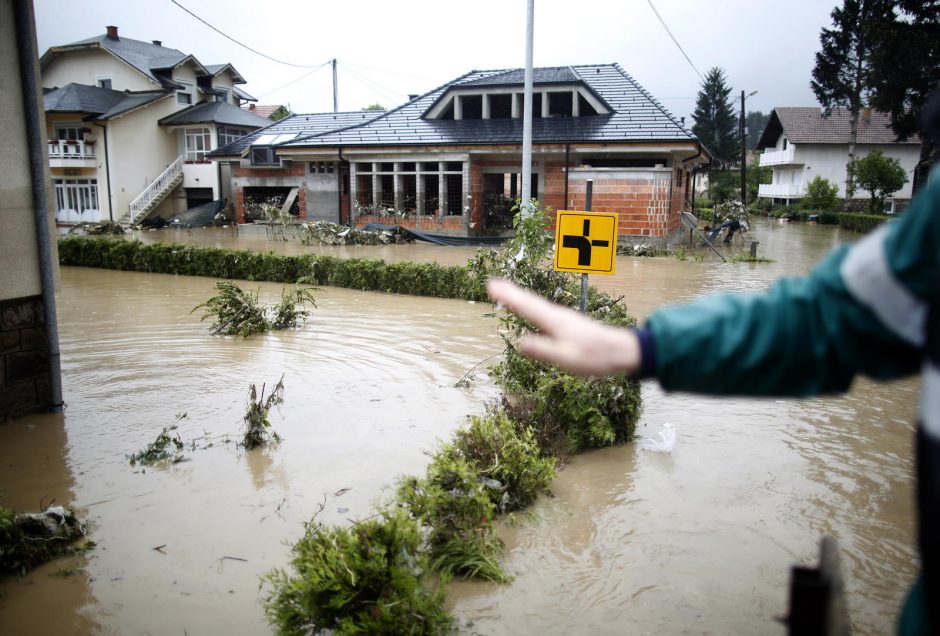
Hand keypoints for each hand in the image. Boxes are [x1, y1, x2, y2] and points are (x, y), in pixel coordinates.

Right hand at [486, 279, 641, 376]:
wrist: (621, 350)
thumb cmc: (594, 356)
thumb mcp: (567, 358)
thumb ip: (544, 350)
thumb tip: (519, 342)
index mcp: (554, 321)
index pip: (527, 306)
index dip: (508, 297)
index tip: (491, 285)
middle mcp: (557, 314)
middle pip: (529, 301)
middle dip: (510, 293)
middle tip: (492, 284)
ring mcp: (563, 317)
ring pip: (536, 304)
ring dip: (519, 298)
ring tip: (504, 293)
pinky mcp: (567, 323)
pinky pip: (542, 310)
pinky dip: (531, 306)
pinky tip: (530, 309)